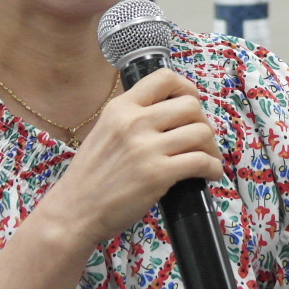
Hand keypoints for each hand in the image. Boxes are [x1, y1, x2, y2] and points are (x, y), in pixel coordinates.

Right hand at [38, 67, 222, 250]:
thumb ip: (131, 119)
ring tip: (206, 159)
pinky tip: (209, 175)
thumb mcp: (104, 132)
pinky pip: (202, 162)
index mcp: (120, 108)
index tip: (191, 104)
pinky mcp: (158, 174)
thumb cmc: (89, 176)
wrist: (75, 210)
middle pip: (191, 105)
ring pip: (201, 132)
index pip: (164, 78)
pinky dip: (213, 169)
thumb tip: (167, 114)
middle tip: (200, 141)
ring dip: (211, 147)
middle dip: (202, 122)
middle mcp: (134, 122)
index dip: (186, 88)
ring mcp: (147, 147)